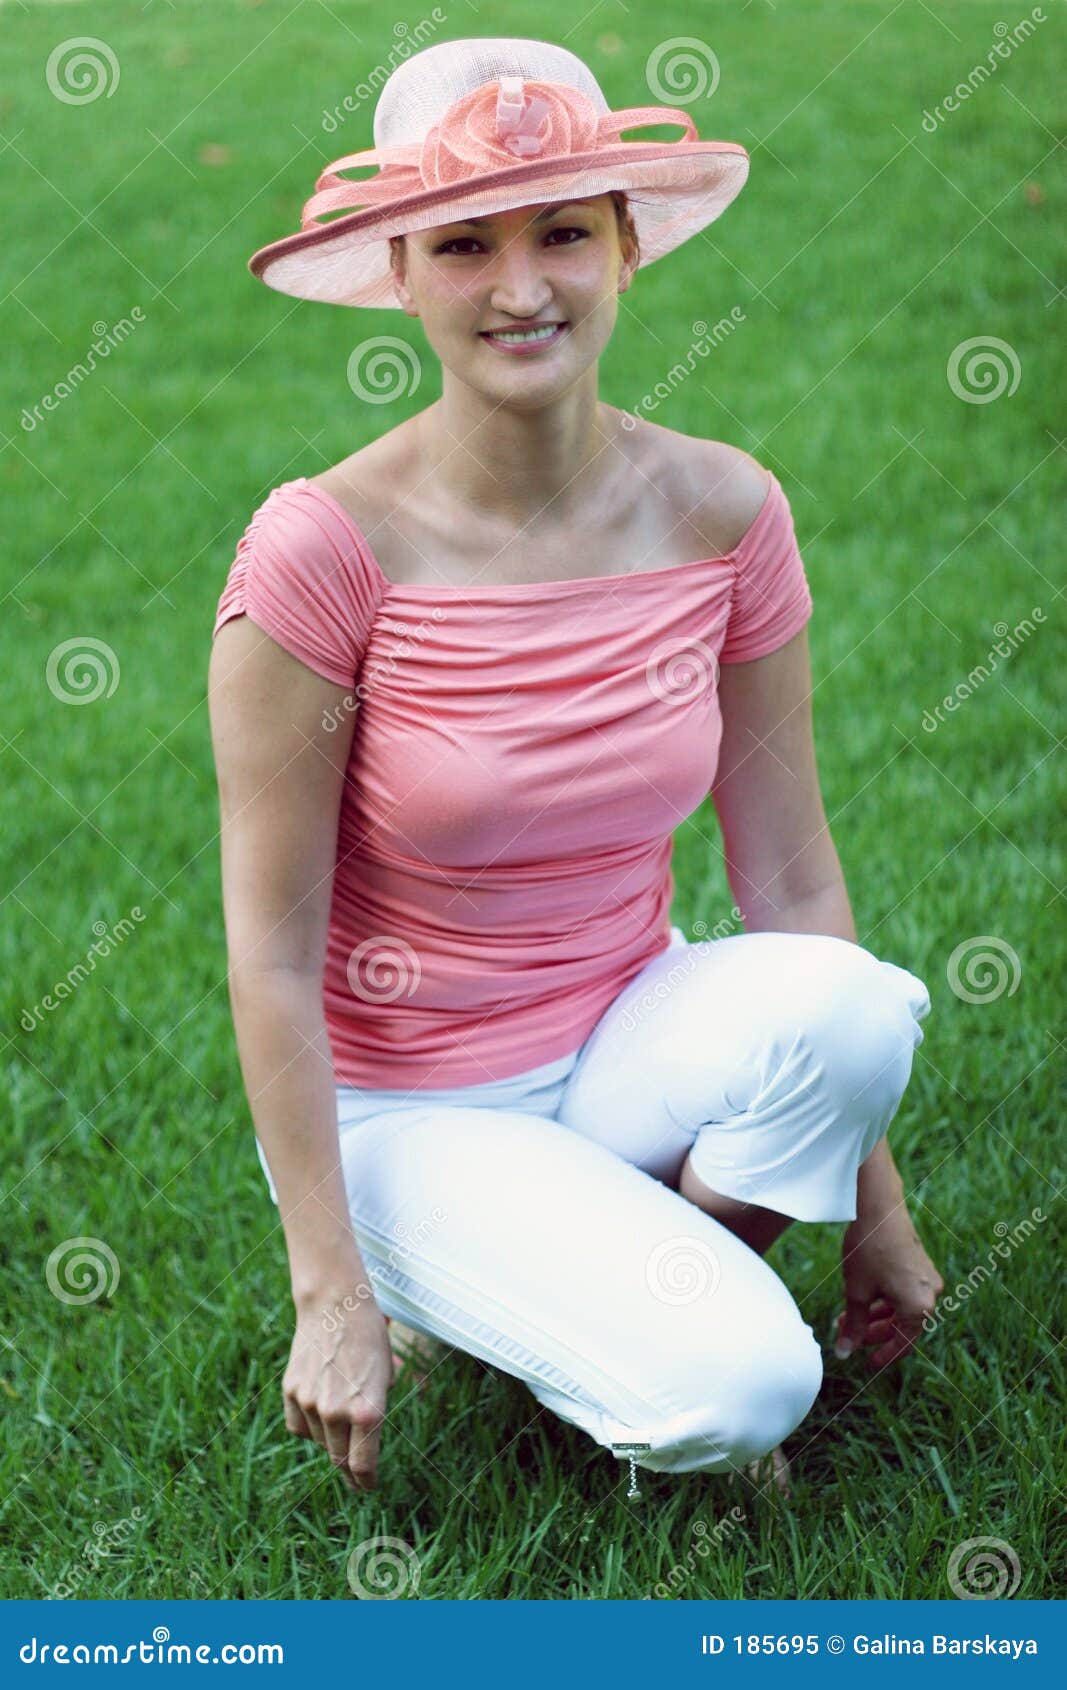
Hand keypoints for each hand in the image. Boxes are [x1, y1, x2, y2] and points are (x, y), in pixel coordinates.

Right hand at [283, 1289, 395, 1490]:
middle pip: (340, 1460)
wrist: (336, 1305)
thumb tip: (365, 1438)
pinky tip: (318, 1413)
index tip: (368, 1487)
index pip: (364, 1466)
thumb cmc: (369, 1338)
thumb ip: (375, 1412)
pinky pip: (298, 1426)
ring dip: (329, 1441)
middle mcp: (337, 1412)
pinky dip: (308, 1427)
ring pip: (319, 1442)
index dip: (367, 1482)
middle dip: (349, 1471)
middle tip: (355, 1476)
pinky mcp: (291, 1392)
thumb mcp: (387, 1376)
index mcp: (368, 1411)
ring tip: (339, 1421)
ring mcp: (311, 1403)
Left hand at [835, 1195, 943, 1369]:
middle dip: (873, 1332)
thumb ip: (854, 1326)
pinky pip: (904, 1292)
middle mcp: (931, 1294)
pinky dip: (885, 1299)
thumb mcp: (857, 1292)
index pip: (903, 1343)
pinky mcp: (921, 1265)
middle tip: (846, 1334)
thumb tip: (844, 1353)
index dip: (883, 1355)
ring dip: (876, 1315)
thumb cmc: (868, 1250)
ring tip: (846, 1317)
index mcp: (919, 1307)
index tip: (865, 1362)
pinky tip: (862, 1298)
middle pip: (902, 1326)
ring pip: (901, 1308)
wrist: (878, 1208)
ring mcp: (928, 1278)